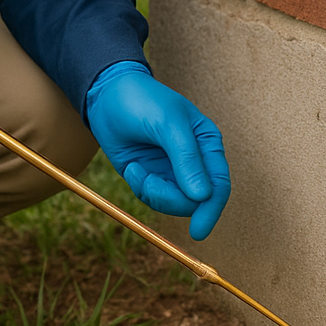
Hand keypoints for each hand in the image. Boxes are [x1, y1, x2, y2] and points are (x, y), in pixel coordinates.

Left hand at [85, 61, 230, 239]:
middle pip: (196, 201)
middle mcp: (194, 161)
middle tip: (149, 184)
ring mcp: (172, 170)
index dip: (211, 210)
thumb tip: (202, 196)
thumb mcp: (167, 124)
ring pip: (173, 203)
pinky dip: (140, 188)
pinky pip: (152, 197)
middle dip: (171, 199)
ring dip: (153, 193)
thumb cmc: (143, 100)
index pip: (219, 185)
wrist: (106, 93)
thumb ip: (186, 158)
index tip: (198, 232)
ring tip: (137, 170)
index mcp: (207, 144)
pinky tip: (132, 167)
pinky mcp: (151, 176)